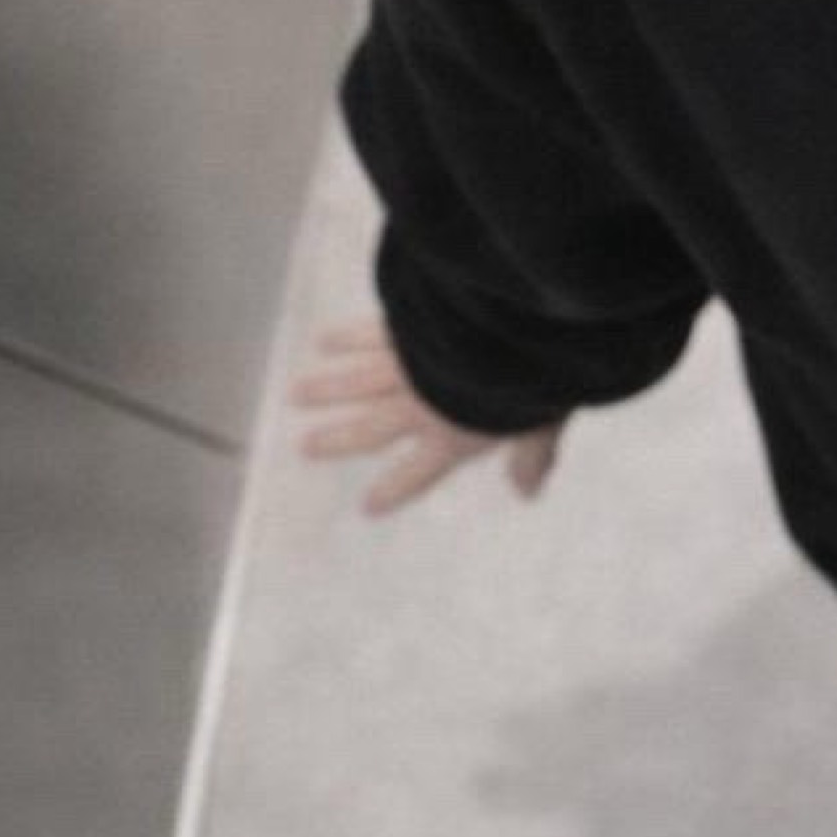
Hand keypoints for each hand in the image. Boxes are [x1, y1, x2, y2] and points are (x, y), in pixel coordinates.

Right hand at [288, 311, 566, 511]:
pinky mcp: (405, 330)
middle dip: (336, 439)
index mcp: (450, 436)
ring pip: (357, 382)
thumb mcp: (540, 425)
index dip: (394, 489)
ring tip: (296, 393)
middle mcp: (418, 407)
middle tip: (304, 445)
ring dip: (327, 388)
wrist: (508, 332)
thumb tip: (526, 492)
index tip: (368, 506)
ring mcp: (406, 367)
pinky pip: (370, 334)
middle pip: (369, 429)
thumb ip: (531, 457)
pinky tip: (327, 338)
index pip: (416, 472)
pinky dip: (348, 337)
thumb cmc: (531, 383)